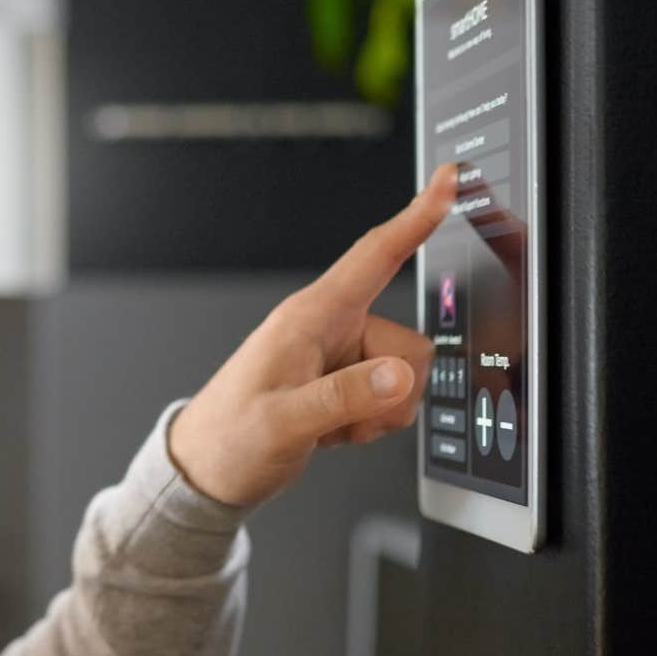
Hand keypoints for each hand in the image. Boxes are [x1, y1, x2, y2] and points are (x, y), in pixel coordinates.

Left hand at [167, 164, 457, 507]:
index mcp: (310, 317)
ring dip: (379, 412)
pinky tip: (333, 431)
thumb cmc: (228, 436)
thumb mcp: (282, 422)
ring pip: (404, 377)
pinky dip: (371, 423)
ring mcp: (340, 360)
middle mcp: (329, 330)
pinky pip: (392, 400)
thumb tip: (396, 376)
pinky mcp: (345, 387)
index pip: (375, 256)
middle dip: (392, 390)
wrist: (208, 472)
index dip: (416, 217)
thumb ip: (342, 398)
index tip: (447, 183)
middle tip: (342, 417)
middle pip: (408, 343)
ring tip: (329, 425)